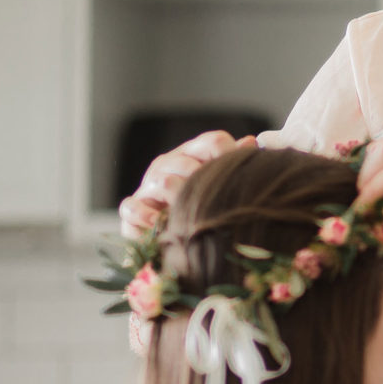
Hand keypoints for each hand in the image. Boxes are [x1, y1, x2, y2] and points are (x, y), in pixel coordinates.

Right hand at [118, 129, 254, 237]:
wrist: (170, 241)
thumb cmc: (199, 210)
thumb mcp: (218, 188)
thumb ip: (232, 165)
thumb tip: (251, 142)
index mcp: (193, 155)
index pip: (214, 142)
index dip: (230, 156)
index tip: (242, 176)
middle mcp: (168, 166)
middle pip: (185, 161)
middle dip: (202, 179)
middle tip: (214, 198)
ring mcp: (148, 187)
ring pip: (160, 180)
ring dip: (177, 195)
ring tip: (188, 212)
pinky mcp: (131, 212)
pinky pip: (131, 207)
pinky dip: (145, 215)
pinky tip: (160, 223)